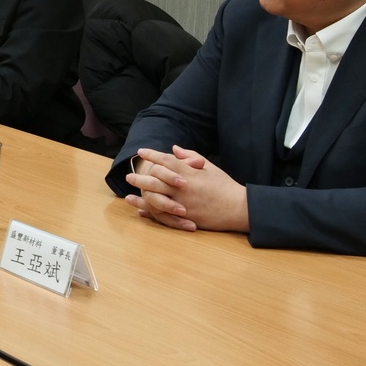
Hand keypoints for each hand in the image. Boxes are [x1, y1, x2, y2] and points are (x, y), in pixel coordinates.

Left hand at [123, 145, 249, 232]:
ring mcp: (181, 202)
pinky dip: (150, 212)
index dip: (152, 155)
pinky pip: (161, 214)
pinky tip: (141, 211)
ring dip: (140, 195)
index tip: (141, 151)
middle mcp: (182, 186)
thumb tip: (174, 148)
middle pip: (154, 179)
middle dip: (140, 176)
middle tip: (129, 175)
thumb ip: (190, 156)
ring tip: (128, 194)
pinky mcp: (184, 216)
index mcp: (188, 172)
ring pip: (154, 197)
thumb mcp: (209, 167)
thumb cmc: (224, 185)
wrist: (238, 207)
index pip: (165, 160)